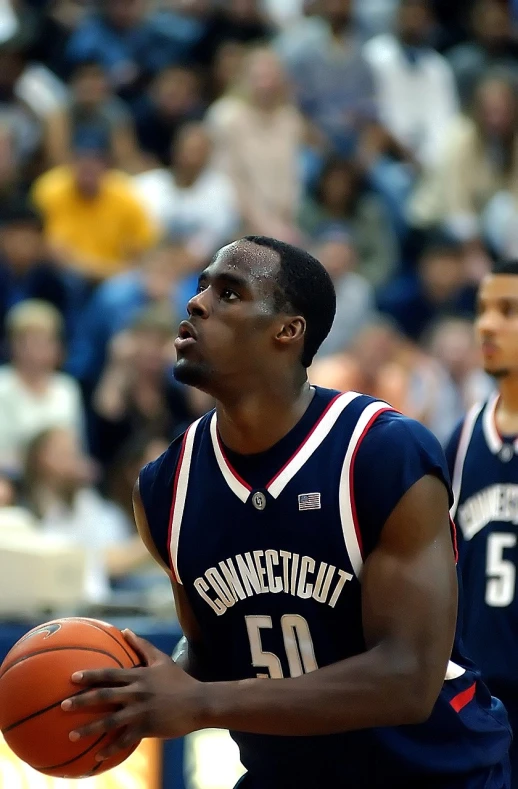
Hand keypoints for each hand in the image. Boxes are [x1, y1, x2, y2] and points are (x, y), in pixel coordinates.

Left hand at [61, 631, 203, 761]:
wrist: (198, 702)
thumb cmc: (179, 680)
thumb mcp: (161, 660)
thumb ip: (142, 646)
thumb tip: (126, 631)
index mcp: (139, 676)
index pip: (110, 674)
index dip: (90, 675)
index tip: (72, 677)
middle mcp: (137, 693)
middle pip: (104, 696)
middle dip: (82, 701)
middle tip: (63, 705)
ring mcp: (141, 712)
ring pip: (109, 722)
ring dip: (89, 728)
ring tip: (71, 734)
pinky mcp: (147, 728)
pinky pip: (124, 740)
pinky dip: (110, 749)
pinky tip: (97, 756)